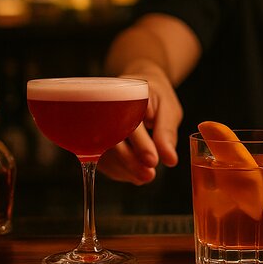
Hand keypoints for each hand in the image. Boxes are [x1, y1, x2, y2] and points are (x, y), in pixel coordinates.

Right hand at [98, 63, 182, 184]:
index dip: (140, 143)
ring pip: (103, 150)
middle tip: (148, 176)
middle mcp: (105, 105)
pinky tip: (132, 174)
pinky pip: (100, 156)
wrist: (139, 86)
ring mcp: (95, 120)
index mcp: (126, 92)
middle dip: (129, 161)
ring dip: (122, 169)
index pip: (129, 120)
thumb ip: (166, 132)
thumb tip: (169, 160)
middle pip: (112, 137)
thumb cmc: (156, 96)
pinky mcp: (93, 136)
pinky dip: (116, 169)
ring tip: (144, 177)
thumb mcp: (168, 109)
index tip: (152, 161)